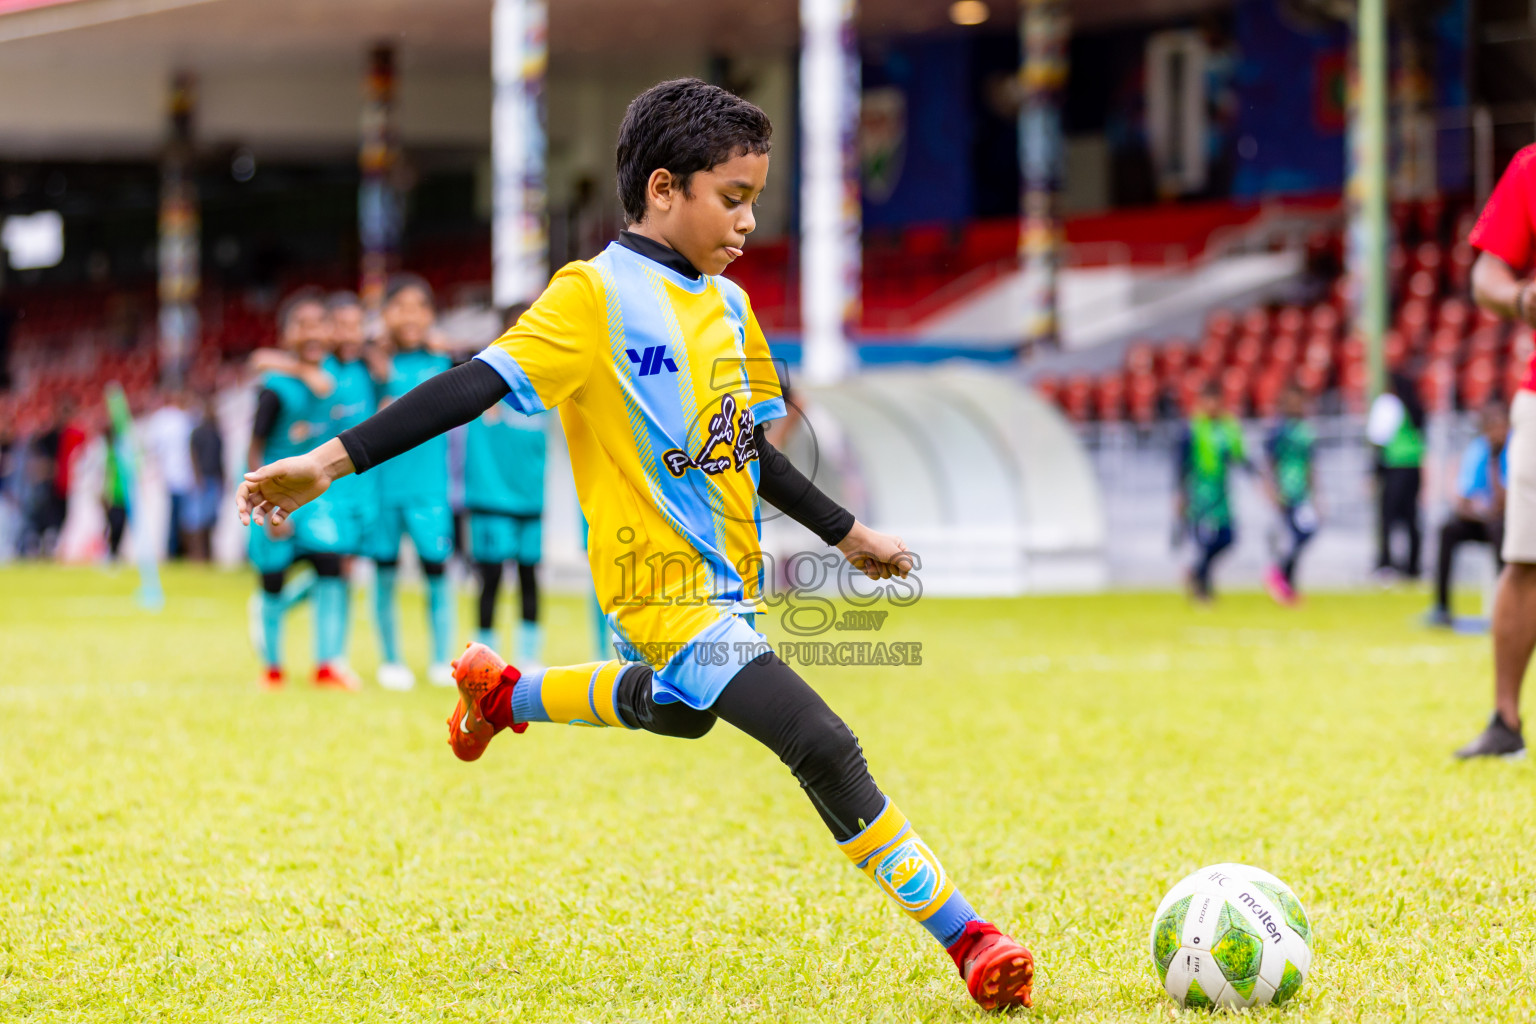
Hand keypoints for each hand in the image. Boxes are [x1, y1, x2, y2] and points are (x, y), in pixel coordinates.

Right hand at [238, 438, 352, 525]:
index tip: (241, 509)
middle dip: (245, 512)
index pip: (245, 490)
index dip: (240, 499)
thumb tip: (245, 477)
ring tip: (259, 522)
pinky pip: (279, 516)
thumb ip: (265, 473)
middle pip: (250, 502)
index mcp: (263, 480)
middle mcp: (268, 489)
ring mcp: (279, 498)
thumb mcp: (283, 468)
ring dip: (257, 517)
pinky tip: (276, 520)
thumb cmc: (301, 465)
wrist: (322, 470)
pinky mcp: (290, 506)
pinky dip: (276, 520)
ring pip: (262, 511)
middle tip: (245, 522)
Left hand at [836, 521, 912, 579]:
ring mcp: (880, 562)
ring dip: (879, 568)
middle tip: (883, 558)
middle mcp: (890, 554)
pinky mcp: (870, 567)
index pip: (908, 562)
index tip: (900, 569)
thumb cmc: (877, 545)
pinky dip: (871, 570)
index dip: (905, 567)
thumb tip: (905, 576)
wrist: (855, 543)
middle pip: (897, 571)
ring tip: (874, 558)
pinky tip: (867, 562)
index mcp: (898, 547)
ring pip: (886, 575)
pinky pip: (876, 577)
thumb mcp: (894, 553)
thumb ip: (905, 564)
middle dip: (889, 567)